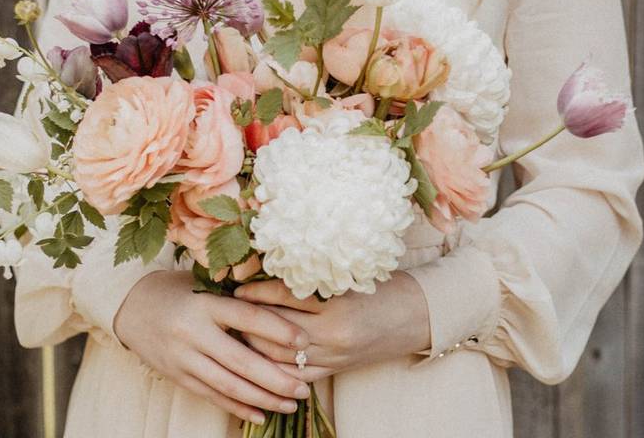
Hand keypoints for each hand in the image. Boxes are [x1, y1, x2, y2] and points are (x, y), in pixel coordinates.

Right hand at [115, 270, 311, 423]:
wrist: (129, 305)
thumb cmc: (178, 290)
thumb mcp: (205, 284)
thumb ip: (238, 296)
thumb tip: (287, 303)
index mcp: (205, 303)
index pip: (248, 318)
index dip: (279, 330)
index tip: (305, 342)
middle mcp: (193, 332)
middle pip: (241, 361)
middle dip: (276, 379)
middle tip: (304, 387)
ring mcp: (183, 358)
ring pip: (228, 385)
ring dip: (262, 398)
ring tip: (291, 404)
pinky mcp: (177, 375)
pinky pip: (211, 396)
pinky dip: (238, 407)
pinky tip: (261, 413)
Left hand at [234, 272, 430, 381]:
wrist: (418, 316)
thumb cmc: (385, 287)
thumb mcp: (351, 276)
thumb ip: (315, 277)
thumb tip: (273, 268)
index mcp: (337, 305)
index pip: (285, 298)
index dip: (257, 292)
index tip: (236, 287)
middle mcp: (333, 334)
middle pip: (277, 331)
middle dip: (248, 321)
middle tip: (225, 310)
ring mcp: (334, 356)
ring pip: (281, 356)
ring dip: (255, 345)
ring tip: (235, 332)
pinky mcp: (335, 369)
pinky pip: (296, 374)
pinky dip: (273, 366)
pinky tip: (256, 357)